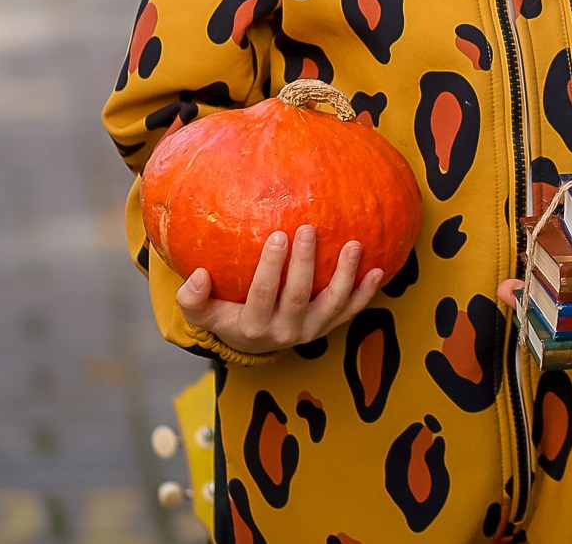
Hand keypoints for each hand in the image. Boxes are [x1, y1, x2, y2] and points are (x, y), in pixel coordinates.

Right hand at [175, 229, 381, 355]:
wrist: (252, 343)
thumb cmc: (227, 316)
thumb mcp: (203, 313)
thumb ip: (193, 298)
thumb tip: (199, 276)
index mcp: (254, 326)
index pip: (264, 294)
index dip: (272, 267)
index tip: (278, 235)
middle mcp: (285, 332)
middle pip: (300, 296)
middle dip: (306, 263)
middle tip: (309, 229)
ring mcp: (311, 331)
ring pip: (332, 304)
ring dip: (346, 276)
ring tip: (355, 245)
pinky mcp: (329, 327)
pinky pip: (350, 312)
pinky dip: (365, 294)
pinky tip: (378, 270)